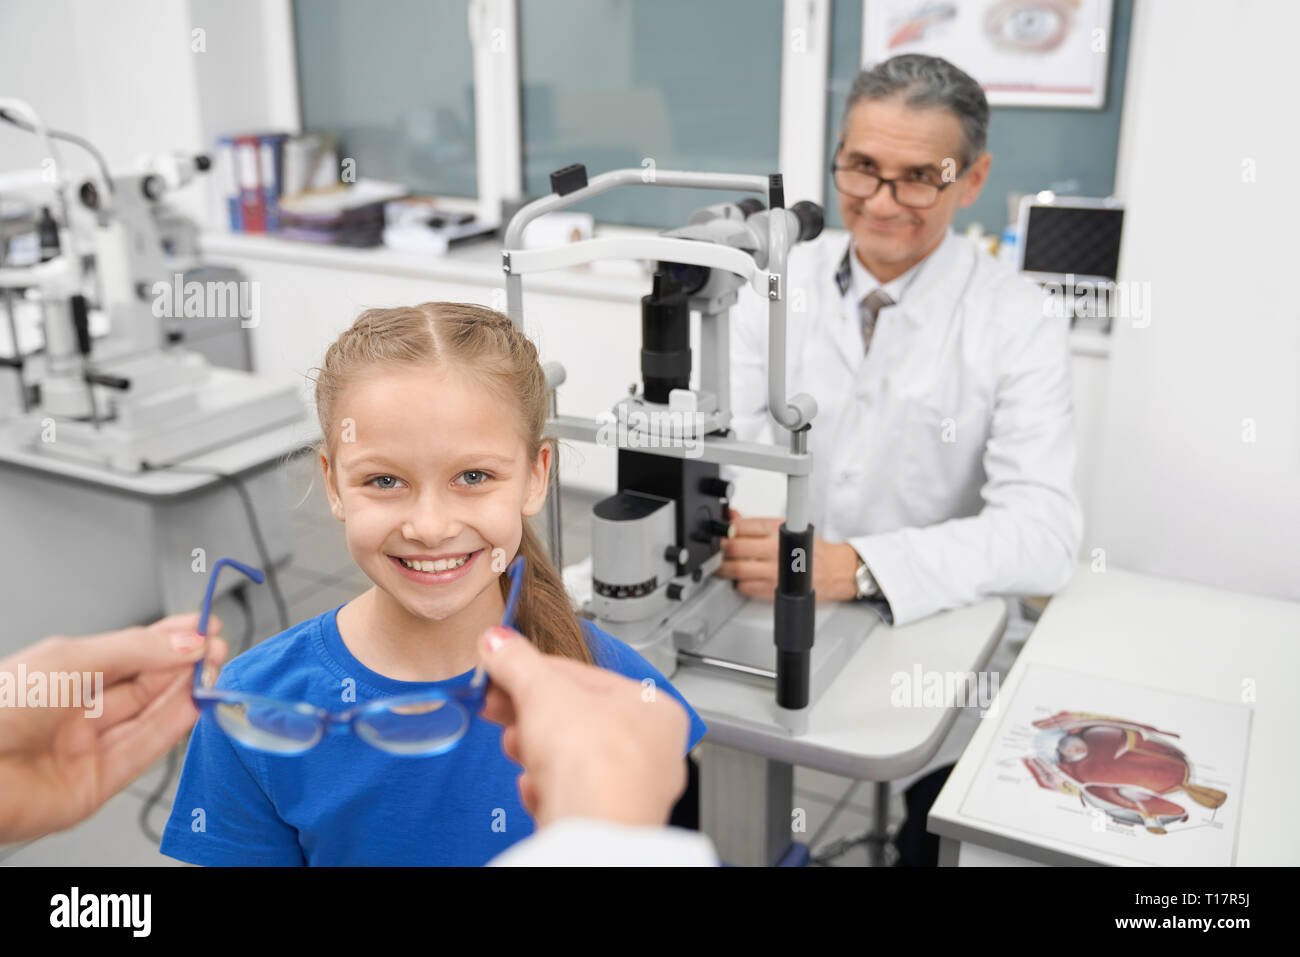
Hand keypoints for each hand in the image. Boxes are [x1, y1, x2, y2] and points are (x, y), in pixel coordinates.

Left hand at [0, 613, 226, 841]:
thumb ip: (137, 650)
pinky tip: (194, 704)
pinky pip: (144, 752)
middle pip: (145, 685)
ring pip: (149, 718)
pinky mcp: (96, 785)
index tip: (204, 627)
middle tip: (214, 648)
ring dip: (184, 693)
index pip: (131, 653)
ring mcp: (88, 748)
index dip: (170, 639)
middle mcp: (77, 712)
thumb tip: (186, 643)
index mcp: (64, 675)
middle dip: (183, 664)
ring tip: (211, 671)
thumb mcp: (73, 660)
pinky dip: (174, 728)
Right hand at [477, 626, 688, 828]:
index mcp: (654, 708)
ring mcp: (630, 790)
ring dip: (534, 752)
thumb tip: (498, 642)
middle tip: (498, 705)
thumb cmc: (595, 761)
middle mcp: (652, 751)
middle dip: (531, 715)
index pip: (585, 676)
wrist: (591, 831)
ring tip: (517, 747)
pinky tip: (537, 787)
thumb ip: (517, 663)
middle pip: (575, 719)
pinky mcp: (605, 823)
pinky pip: (568, 796)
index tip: (502, 668)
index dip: (536, 671)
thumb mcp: (543, 691)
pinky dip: (546, 789)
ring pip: (569, 759)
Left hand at [718, 509, 860, 601]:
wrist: (834, 570)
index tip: (718, 530)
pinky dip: (736, 582)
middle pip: (735, 547)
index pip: (741, 526)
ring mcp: (774, 572)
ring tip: (719, 564)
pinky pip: (745, 587)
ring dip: (722, 568)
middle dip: (719, 548)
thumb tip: (731, 515)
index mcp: (778, 530)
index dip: (724, 528)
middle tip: (715, 548)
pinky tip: (737, 577)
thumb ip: (755, 523)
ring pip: (736, 569)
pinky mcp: (774, 590)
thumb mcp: (784, 527)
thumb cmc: (809, 549)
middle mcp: (776, 550)